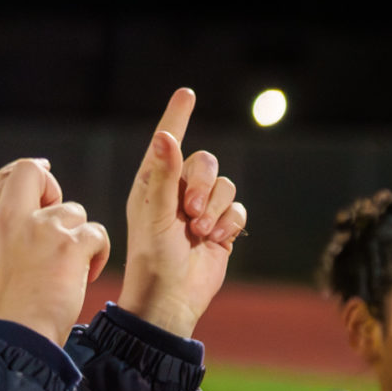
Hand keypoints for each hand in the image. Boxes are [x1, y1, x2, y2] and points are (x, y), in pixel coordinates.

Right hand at [0, 158, 110, 345]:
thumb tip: (3, 220)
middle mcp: (10, 219)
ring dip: (78, 236)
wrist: (13, 336)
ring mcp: (42, 229)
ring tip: (71, 267)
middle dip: (51, 187)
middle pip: (32, 173)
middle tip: (60, 218)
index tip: (42, 188)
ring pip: (74, 210)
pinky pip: (96, 232)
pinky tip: (87, 274)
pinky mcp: (70, 246)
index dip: (26, 179)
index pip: (3, 180)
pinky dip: (98, 252)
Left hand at [116, 89, 247, 338]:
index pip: (168, 142)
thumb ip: (164, 174)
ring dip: (216, 209)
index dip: (177, 117)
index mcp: (153, 184)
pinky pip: (238, 209)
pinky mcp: (222, 228)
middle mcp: (177, 192)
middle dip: (203, 185)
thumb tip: (165, 135)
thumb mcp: (155, 213)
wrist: (173, 297)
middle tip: (191, 211)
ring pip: (225, 186)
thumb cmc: (153, 257)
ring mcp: (201, 210)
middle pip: (206, 163)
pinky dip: (230, 224)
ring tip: (199, 232)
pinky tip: (215, 241)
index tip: (187, 93)